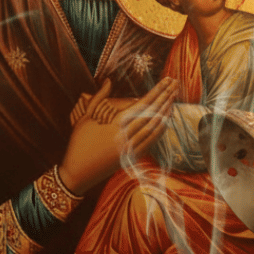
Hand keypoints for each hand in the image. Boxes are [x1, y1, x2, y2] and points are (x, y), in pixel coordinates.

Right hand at [59, 77, 176, 193]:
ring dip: (166, 113)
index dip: (157, 91)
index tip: (167, 80)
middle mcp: (125, 136)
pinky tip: (165, 121)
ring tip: (173, 99)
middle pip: (152, 114)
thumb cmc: (78, 143)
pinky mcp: (131, 157)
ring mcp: (130, 148)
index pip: (142, 104)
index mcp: (114, 124)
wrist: (77, 173)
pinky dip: (160, 131)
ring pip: (154, 128)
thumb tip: (108, 80)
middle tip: (176, 84)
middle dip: (166, 97)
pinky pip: (151, 142)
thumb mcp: (85, 117)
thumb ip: (99, 98)